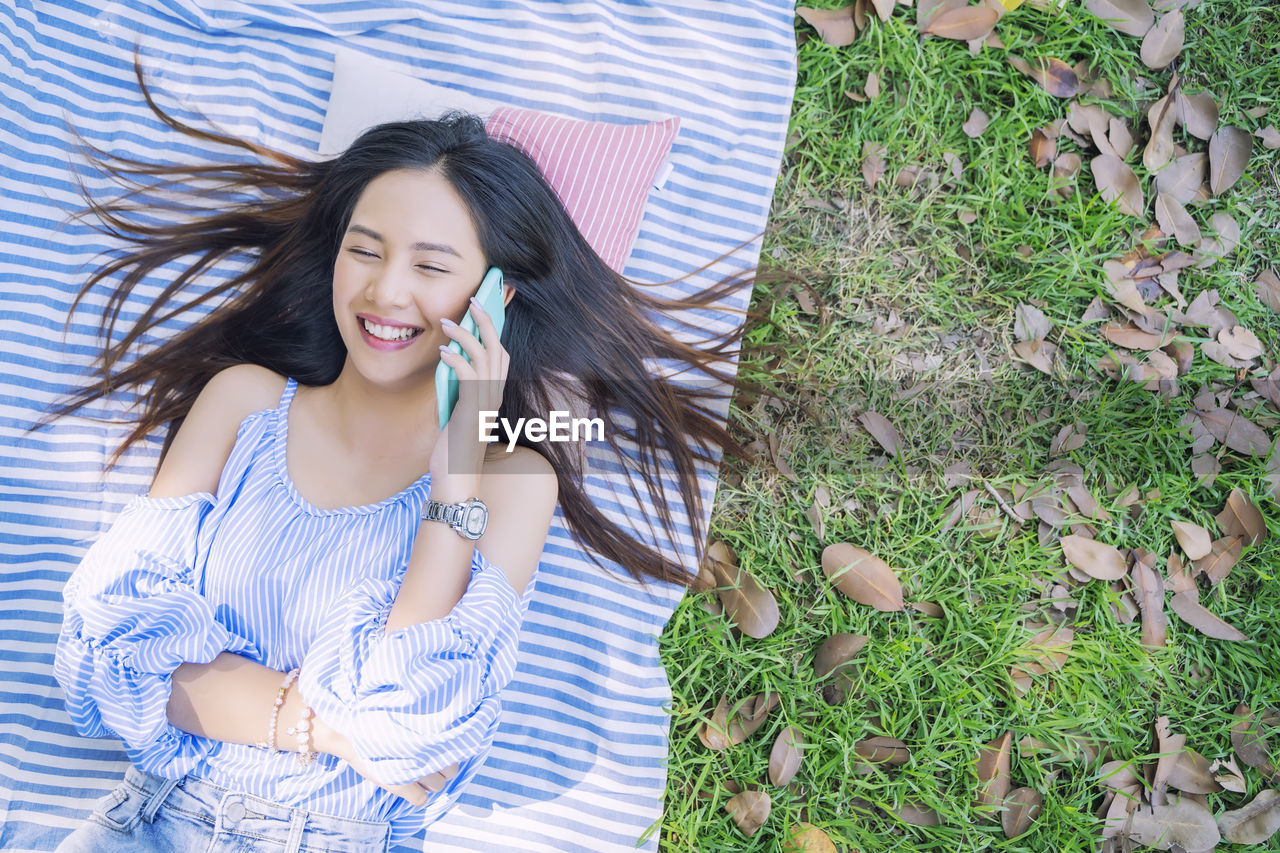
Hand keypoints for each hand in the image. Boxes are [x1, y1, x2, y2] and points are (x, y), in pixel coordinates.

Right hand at [314, 713, 461, 806]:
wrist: (351, 732)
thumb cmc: (379, 722)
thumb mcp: (408, 719)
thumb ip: (426, 728)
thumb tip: (446, 733)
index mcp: (431, 735)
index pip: (457, 753)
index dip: (448, 755)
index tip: (437, 750)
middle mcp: (427, 751)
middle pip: (452, 771)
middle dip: (441, 768)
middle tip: (427, 762)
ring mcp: (416, 770)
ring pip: (438, 786)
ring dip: (429, 781)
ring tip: (415, 772)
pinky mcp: (401, 786)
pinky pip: (421, 800)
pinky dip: (418, 796)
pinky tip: (409, 788)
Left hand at [430, 295, 509, 479]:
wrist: (457, 479)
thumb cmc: (454, 450)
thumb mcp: (457, 414)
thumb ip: (457, 391)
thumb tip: (448, 367)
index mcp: (493, 395)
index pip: (501, 355)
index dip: (496, 331)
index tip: (485, 310)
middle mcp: (495, 395)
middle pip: (498, 348)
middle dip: (487, 320)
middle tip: (474, 300)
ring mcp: (486, 401)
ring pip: (484, 355)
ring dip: (466, 334)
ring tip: (448, 321)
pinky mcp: (473, 408)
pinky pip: (468, 374)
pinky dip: (456, 358)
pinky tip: (443, 351)